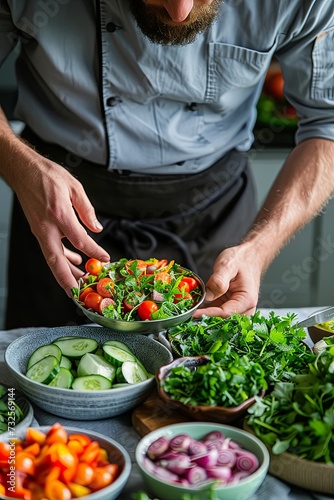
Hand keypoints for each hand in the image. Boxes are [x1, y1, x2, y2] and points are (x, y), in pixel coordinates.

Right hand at [5, 138, 109, 295]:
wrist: (23, 170)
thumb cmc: (46, 175)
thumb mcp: (73, 186)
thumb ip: (87, 209)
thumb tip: (97, 228)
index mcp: (59, 214)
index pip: (80, 240)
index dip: (94, 253)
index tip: (105, 260)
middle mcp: (47, 227)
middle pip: (56, 261)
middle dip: (67, 280)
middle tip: (79, 293)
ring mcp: (41, 230)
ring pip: (52, 259)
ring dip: (64, 273)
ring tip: (79, 284)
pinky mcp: (39, 230)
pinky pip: (51, 249)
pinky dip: (63, 258)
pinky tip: (75, 261)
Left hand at [193, 244, 261, 317]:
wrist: (249, 257)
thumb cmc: (241, 260)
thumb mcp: (227, 265)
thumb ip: (218, 281)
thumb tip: (209, 296)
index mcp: (247, 300)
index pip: (225, 313)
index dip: (207, 314)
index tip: (193, 313)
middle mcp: (245, 308)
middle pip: (223, 319)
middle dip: (206, 317)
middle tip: (189, 312)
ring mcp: (238, 309)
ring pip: (219, 318)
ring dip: (206, 315)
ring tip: (191, 309)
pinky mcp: (231, 307)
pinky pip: (218, 313)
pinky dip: (207, 311)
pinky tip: (197, 307)